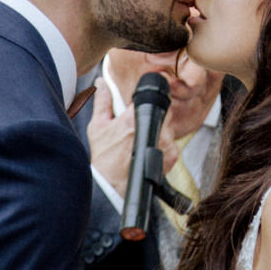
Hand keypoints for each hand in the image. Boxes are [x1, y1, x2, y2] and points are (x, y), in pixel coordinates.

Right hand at [87, 82, 180, 200]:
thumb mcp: (98, 126)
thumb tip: (102, 83)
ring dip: (160, 128)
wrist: (112, 186)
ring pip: (169, 126)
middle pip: (164, 110)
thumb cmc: (104, 158)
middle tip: (140, 124)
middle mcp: (154, 130)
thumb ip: (103, 101)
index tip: (146, 99)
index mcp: (135, 118)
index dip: (150, 96)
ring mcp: (166, 143)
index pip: (154, 96)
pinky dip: (163, 143)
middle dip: (155, 113)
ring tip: (142, 139)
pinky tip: (148, 149)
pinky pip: (172, 141)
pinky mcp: (171, 155)